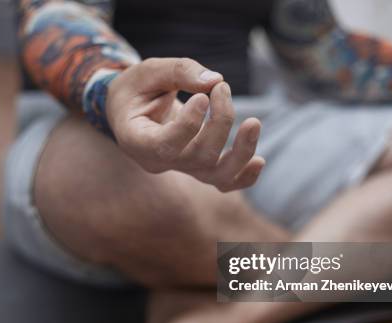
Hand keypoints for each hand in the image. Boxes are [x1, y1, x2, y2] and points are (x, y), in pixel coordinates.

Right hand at [106, 58, 264, 191]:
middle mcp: (157, 162)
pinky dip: (244, 177)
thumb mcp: (148, 71)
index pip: (165, 146)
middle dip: (220, 122)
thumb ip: (179, 71)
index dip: (189, 124)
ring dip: (241, 152)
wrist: (131, 109)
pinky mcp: (197, 168)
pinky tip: (259, 161)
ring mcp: (179, 168)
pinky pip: (223, 183)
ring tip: (254, 123)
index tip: (204, 95)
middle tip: (221, 87)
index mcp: (136, 141)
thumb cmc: (136, 88)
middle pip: (198, 157)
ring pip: (215, 175)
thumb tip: (216, 80)